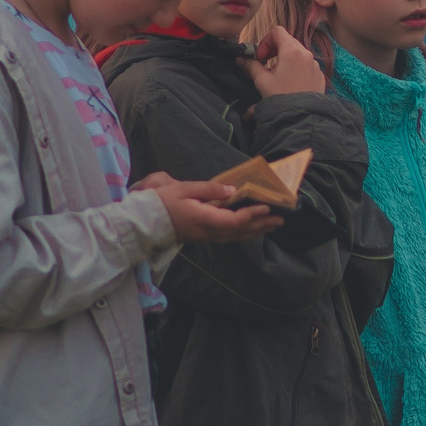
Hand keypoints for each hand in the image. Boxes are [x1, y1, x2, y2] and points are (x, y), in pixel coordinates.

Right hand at [137, 176, 281, 243]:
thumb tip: (232, 190)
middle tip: (281, 219)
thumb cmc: (163, 202)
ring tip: (272, 225)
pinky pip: (229, 237)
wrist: (145, 222)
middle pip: (240, 231)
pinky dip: (243, 233)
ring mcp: (206, 237)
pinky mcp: (204, 237)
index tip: (266, 207)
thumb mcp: (184, 189)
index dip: (252, 215)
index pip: (234, 220)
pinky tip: (251, 230)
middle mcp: (208, 231)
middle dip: (261, 225)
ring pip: (236, 236)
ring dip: (255, 231)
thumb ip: (209, 189)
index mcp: (204, 219)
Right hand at [243, 26, 326, 97]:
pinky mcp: (319, 75)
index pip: (278, 31)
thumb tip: (240, 59)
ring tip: (277, 75)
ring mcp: (315, 65)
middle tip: (265, 64)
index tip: (261, 57)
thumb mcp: (262, 81)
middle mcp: (307, 54)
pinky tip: (290, 83)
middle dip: (274, 49)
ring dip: (285, 59)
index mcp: (292, 51)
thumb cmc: (281, 97)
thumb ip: (251, 66)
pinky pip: (306, 65)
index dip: (266, 41)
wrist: (303, 117)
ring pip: (298, 53)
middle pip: (288, 41)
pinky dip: (296, 68)